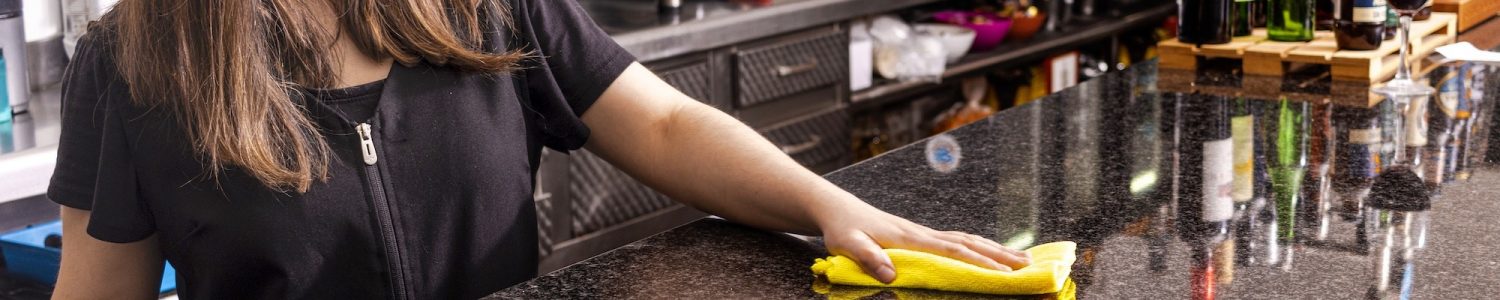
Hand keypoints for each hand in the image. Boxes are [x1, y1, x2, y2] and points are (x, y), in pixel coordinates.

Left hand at [816, 204, 1031, 283]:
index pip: (953, 251)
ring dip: (995, 249)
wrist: (837, 209)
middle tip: (1030, 266)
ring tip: (1022, 260)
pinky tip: (988, 252)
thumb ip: (867, 258)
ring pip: (967, 239)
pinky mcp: (920, 235)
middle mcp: (922, 233)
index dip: (979, 263)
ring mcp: (923, 232)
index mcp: (910, 238)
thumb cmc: (842, 228)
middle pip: (969, 243)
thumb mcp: (847, 244)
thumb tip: (892, 275)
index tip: (1004, 274)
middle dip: (1000, 255)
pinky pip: (957, 241)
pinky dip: (978, 246)